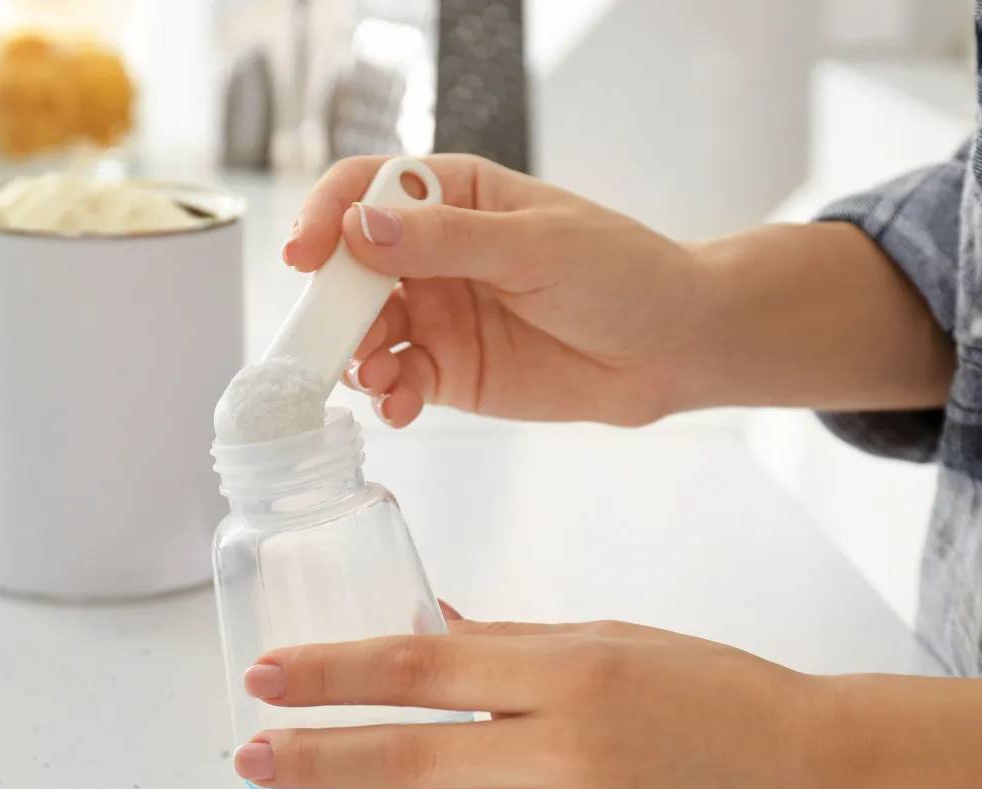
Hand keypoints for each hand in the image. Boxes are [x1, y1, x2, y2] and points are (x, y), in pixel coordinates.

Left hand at [230, 619, 853, 788]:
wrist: (822, 778)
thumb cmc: (716, 692)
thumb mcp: (611, 637)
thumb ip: (507, 641)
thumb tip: (416, 630)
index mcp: (572, 668)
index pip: (419, 667)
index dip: (332, 672)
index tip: (270, 676)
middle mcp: (574, 747)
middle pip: (409, 751)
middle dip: (313, 754)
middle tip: (250, 756)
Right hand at [284, 154, 707, 427]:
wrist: (674, 346)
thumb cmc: (621, 272)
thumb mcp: (536, 244)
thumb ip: (447, 240)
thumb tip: (360, 230)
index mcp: (453, 195)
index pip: (366, 189)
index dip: (327, 215)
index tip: (307, 251)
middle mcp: (433, 253)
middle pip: (351, 267)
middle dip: (330, 299)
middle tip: (327, 332)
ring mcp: (437, 314)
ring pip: (365, 329)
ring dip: (355, 352)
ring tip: (373, 374)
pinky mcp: (449, 372)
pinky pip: (398, 381)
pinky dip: (386, 395)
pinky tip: (398, 405)